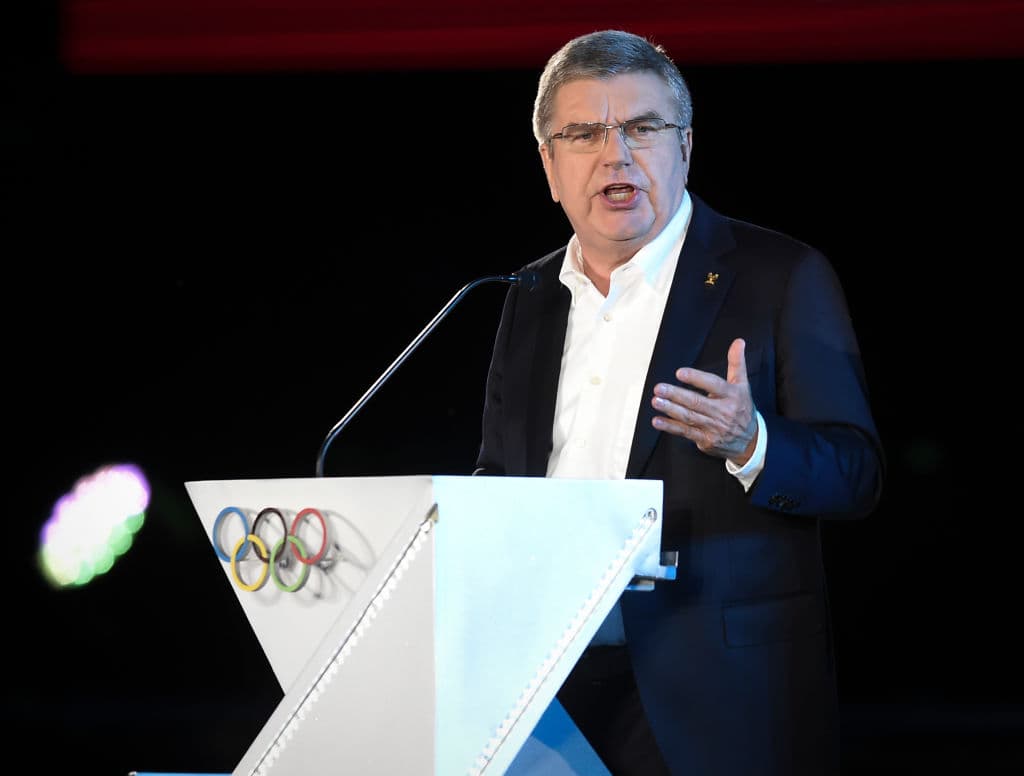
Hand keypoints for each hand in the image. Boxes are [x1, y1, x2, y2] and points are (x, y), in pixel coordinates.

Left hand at [651, 338, 757, 464]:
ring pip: (689, 417)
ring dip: (670, 409)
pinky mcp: (705, 440)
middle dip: (676, 395)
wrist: (750, 441)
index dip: (696, 379)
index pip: (713, 385)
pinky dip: (670, 427)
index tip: (680, 373)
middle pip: (696, 402)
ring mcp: (713, 427)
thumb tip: (738, 341)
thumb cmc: (742, 408)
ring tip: (656, 401)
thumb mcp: (742, 385)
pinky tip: (658, 420)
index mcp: (732, 395)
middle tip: (659, 388)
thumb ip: (737, 363)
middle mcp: (723, 412)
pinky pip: (685, 432)